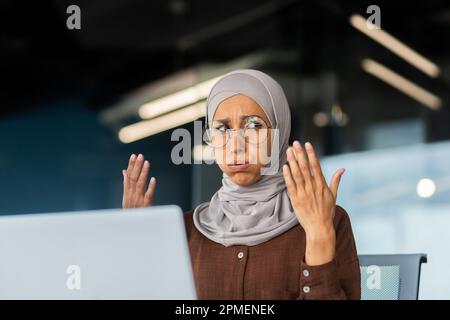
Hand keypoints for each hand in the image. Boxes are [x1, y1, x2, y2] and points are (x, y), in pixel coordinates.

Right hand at [122, 154, 155, 207]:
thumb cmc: (131, 212)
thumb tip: (124, 171)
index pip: (128, 177)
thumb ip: (126, 184)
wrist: (132, 229)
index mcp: (127, 193)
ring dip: (143, 173)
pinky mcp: (145, 206)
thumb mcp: (127, 198)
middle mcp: (131, 196)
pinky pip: (148, 195)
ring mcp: (138, 201)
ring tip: (146, 163)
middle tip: (140, 155)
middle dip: (136, 166)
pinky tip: (153, 179)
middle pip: (133, 178)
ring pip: (140, 184)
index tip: (133, 156)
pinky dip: (150, 187)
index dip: (131, 166)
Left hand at [282, 141, 344, 265]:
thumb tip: (342, 169)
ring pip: (297, 174)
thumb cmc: (327, 212)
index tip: (307, 144)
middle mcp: (313, 187)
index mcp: (322, 184)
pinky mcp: (296, 199)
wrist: (320, 227)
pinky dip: (288, 176)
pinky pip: (291, 185)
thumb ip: (336, 180)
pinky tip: (285, 167)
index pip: (316, 166)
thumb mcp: (334, 195)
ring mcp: (304, 193)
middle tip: (295, 143)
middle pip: (305, 167)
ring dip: (292, 161)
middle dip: (300, 154)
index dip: (311, 154)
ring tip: (288, 151)